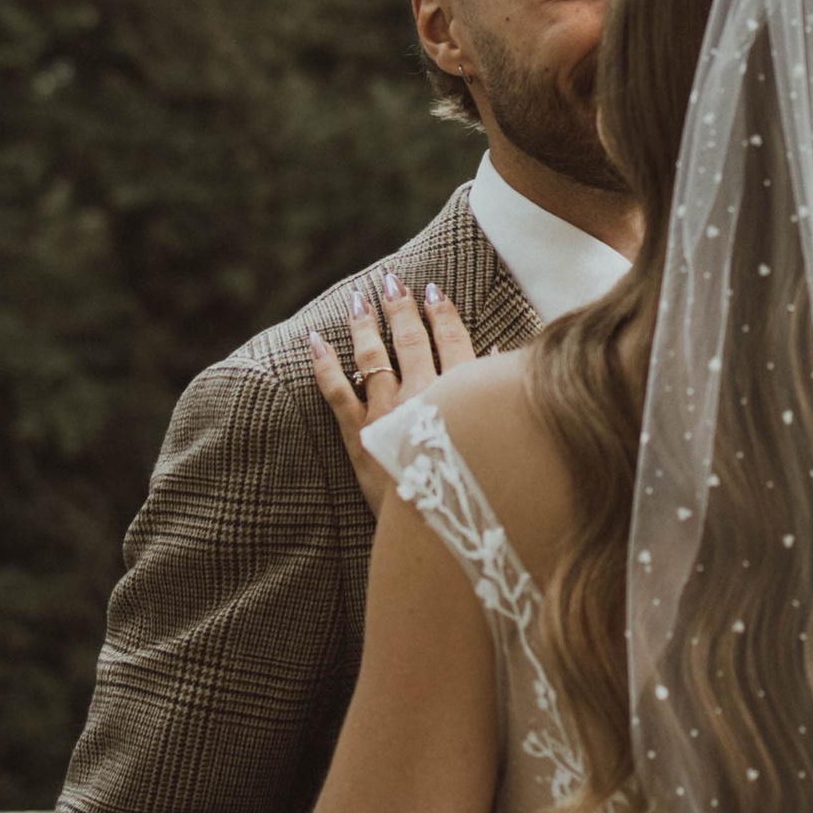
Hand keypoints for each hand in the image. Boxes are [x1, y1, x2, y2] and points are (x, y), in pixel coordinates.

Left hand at [306, 274, 475, 514]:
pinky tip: (314, 340)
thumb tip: (498, 353)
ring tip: (358, 299)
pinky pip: (336, 391)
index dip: (443, 314)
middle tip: (392, 281)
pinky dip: (323, 364)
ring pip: (373, 356)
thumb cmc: (476, 487)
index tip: (434, 292)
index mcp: (459, 395)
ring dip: (365, 324)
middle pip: (412, 341)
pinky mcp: (359, 436)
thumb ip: (498, 393)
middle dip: (402, 308)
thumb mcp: (497, 437)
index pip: (453, 342)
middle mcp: (423, 395)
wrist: (440, 531)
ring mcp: (387, 413)